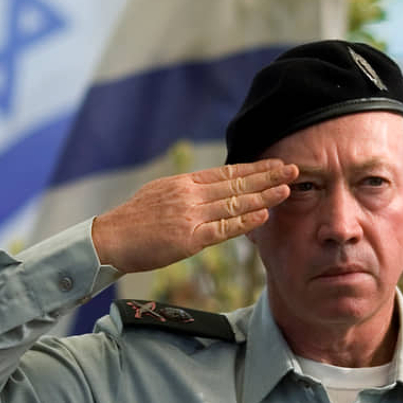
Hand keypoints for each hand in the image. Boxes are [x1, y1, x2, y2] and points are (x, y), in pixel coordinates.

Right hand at [91, 159, 297, 272]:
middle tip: (292, 168)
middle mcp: (190, 194)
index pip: (226, 172)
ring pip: (234, 203)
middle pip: (236, 183)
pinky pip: (223, 229)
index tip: (274, 163)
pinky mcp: (188, 239)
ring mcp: (190, 215)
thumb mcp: (159, 193)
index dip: (253, 168)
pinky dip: (245, 222)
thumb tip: (207, 187)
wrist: (110, 239)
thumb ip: (186, 190)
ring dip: (263, 195)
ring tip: (286, 188)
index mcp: (184, 182)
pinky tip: (264, 214)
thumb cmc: (133, 220)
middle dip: (267, 176)